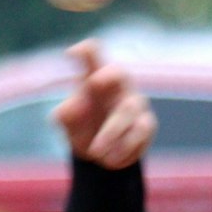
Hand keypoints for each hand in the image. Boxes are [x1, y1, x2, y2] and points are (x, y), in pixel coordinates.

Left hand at [52, 39, 155, 168]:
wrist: (100, 156)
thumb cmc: (82, 127)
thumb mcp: (69, 125)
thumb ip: (65, 116)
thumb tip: (66, 109)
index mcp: (94, 78)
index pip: (92, 55)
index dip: (84, 51)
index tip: (71, 54)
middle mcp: (117, 86)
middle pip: (117, 71)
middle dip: (108, 75)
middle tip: (93, 82)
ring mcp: (134, 103)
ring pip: (127, 110)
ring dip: (110, 133)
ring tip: (95, 154)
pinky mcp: (146, 123)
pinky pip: (140, 131)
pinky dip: (124, 147)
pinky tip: (110, 160)